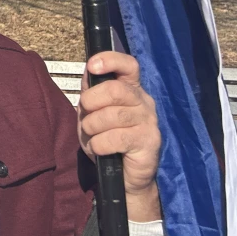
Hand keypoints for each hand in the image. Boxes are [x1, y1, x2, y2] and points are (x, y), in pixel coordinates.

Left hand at [77, 52, 161, 221]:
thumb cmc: (107, 139)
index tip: (93, 65)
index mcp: (130, 89)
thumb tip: (89, 69)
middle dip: (90, 103)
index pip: (128, 65)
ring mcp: (149, 121)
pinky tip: (101, 149)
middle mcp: (144, 101)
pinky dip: (99, 145)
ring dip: (92, 127)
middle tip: (86, 116)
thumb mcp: (92, 113)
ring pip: (112, 115)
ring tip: (93, 136)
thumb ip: (91, 92)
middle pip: (114, 90)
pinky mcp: (150, 142)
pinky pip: (115, 138)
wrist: (123, 175)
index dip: (111, 60)